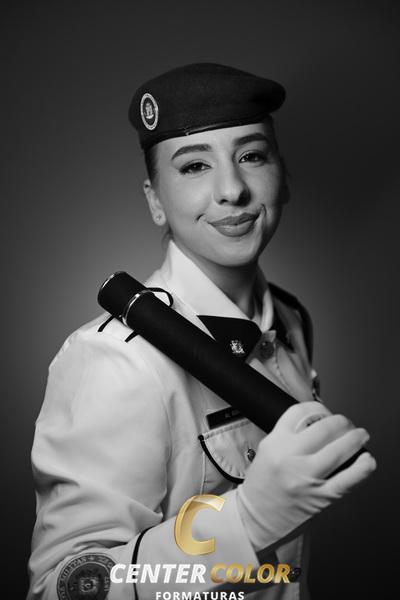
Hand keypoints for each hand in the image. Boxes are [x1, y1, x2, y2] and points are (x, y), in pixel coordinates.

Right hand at [237, 401, 375, 550]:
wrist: (257, 517)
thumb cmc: (263, 484)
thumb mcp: (267, 449)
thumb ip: (289, 434)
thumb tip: (317, 421)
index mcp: (276, 443)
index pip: (300, 413)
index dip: (317, 407)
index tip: (323, 410)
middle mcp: (291, 458)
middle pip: (324, 428)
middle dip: (341, 421)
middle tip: (345, 423)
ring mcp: (308, 478)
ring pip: (339, 450)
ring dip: (355, 438)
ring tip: (360, 435)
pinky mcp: (321, 497)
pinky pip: (348, 480)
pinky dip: (362, 468)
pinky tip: (367, 459)